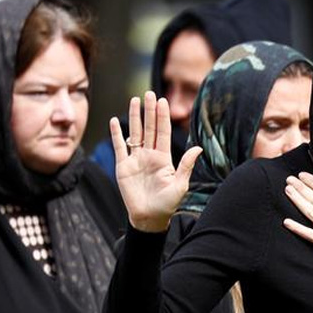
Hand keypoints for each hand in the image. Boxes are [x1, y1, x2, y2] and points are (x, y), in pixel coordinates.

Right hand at [109, 91, 201, 231]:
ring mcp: (136, 160)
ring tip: (134, 101)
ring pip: (135, 133)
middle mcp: (150, 155)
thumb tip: (198, 147)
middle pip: (149, 128)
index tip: (162, 101)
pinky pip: (119, 147)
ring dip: (134, 117)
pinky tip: (115, 121)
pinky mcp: (123, 166)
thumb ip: (186, 165)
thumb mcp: (180, 185)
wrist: (149, 218)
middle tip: (149, 93)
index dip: (162, 117)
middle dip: (149, 111)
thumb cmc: (167, 204)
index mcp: (164, 158)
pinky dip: (116, 134)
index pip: (162, 132)